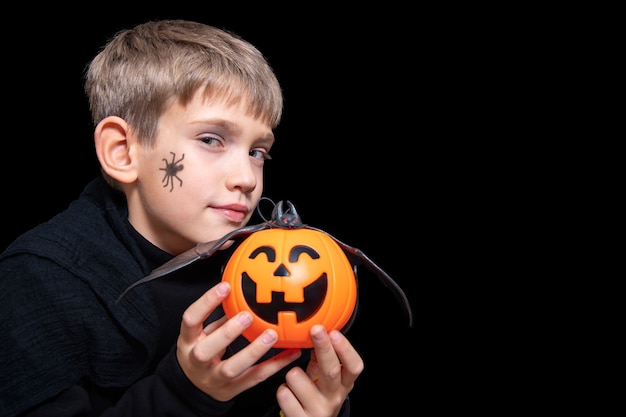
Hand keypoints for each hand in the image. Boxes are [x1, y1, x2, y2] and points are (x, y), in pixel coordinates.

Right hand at [176, 281, 301, 400]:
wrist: (193, 388)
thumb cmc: (202, 351)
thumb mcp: (203, 333)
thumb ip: (220, 317)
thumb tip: (241, 292)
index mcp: (187, 342)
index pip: (191, 320)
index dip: (206, 303)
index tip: (226, 287)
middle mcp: (196, 361)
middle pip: (206, 350)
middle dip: (227, 332)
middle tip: (248, 316)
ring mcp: (213, 379)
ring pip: (232, 369)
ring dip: (253, 351)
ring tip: (272, 335)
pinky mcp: (230, 391)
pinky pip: (255, 378)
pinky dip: (275, 365)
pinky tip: (290, 353)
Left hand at [276, 325, 363, 416]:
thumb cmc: (316, 398)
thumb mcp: (324, 379)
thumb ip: (321, 358)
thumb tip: (318, 331)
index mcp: (343, 384)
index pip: (354, 366)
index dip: (345, 349)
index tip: (334, 332)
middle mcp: (334, 398)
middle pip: (331, 370)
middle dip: (323, 347)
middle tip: (316, 329)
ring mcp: (317, 410)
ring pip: (298, 378)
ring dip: (292, 374)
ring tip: (295, 381)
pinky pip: (284, 394)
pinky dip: (283, 390)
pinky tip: (289, 394)